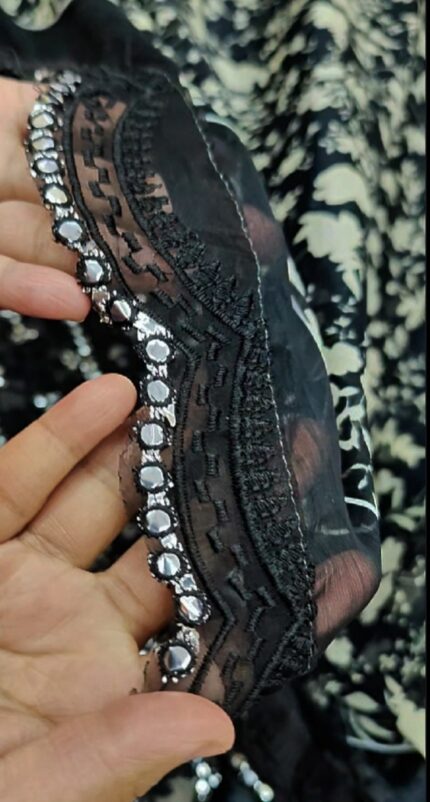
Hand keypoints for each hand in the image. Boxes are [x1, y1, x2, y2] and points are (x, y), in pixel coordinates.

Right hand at [0, 76, 232, 799]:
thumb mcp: (40, 786)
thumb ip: (118, 753)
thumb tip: (217, 726)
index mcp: (110, 688)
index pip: (195, 624)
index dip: (241, 584)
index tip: (290, 540)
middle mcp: (77, 626)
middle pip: (158, 544)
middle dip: (201, 497)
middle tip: (249, 451)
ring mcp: (28, 581)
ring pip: (95, 500)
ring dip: (140, 451)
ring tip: (187, 407)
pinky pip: (22, 482)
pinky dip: (65, 436)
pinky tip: (110, 398)